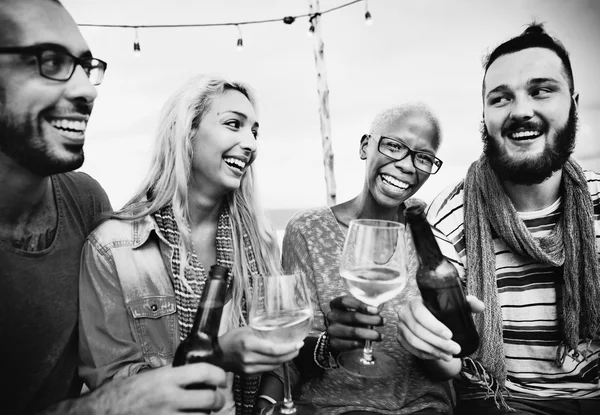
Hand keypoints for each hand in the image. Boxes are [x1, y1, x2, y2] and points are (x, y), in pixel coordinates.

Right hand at [42, 363, 227, 413]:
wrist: (100, 413)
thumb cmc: (122, 394)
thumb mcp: (147, 376)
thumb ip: (169, 374)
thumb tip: (190, 371)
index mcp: (166, 379)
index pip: (203, 371)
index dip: (218, 374)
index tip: (221, 378)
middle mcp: (169, 398)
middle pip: (210, 399)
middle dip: (219, 399)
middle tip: (218, 398)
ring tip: (203, 411)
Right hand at [219, 326, 300, 374]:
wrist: (216, 354)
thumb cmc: (230, 339)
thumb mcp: (246, 329)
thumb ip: (262, 331)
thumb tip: (279, 328)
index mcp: (249, 344)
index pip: (274, 350)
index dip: (289, 348)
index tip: (299, 344)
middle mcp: (249, 358)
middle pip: (277, 360)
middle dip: (290, 354)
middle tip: (298, 348)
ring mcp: (249, 368)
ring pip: (274, 366)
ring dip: (284, 359)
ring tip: (291, 352)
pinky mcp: (249, 375)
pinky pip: (267, 370)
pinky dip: (274, 364)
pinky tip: (277, 358)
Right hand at [326, 295, 384, 352]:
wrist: (339, 337)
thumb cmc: (351, 321)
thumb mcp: (356, 311)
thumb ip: (365, 308)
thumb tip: (379, 308)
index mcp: (335, 304)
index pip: (345, 301)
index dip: (360, 305)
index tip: (376, 310)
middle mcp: (331, 316)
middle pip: (354, 316)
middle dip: (372, 319)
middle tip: (383, 321)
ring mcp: (331, 330)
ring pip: (354, 331)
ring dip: (370, 334)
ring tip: (380, 335)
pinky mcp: (334, 343)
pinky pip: (352, 343)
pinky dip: (363, 343)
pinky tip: (370, 342)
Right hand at [396, 295, 483, 360]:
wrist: (427, 318)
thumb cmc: (441, 310)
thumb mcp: (454, 305)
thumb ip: (468, 303)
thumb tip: (479, 306)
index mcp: (415, 302)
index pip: (420, 314)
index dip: (434, 326)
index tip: (449, 335)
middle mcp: (404, 313)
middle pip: (418, 330)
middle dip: (438, 342)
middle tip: (455, 349)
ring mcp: (401, 326)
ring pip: (414, 342)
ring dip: (433, 351)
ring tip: (449, 355)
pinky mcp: (400, 338)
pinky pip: (412, 349)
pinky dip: (426, 355)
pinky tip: (438, 356)